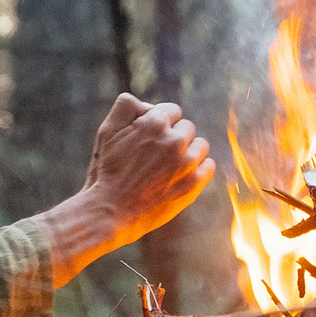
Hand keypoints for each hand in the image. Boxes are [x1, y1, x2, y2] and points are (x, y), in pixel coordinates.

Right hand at [36, 93, 215, 281]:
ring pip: (201, 145)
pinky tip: (183, 175)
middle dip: (175, 136)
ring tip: (170, 166)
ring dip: (189, 151)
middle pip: (187, 127)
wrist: (111, 212)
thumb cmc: (107, 171)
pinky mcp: (193, 185)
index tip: (151, 136)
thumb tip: (147, 104)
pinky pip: (209, 166)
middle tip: (158, 154)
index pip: (172, 111)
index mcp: (153, 124)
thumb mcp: (107, 131)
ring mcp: (186, 164)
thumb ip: (126, 107)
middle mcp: (173, 140)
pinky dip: (199, 168)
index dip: (161, 122)